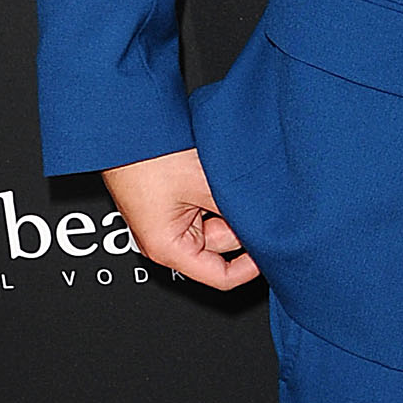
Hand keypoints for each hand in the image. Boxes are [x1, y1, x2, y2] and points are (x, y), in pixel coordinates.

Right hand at [103, 147, 259, 291]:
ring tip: (229, 181)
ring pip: (218, 223)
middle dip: (240, 223)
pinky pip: (207, 205)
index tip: (273, 248)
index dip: (252, 266)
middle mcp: (168, 239)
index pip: (222, 277)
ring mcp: (172, 221)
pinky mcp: (175, 202)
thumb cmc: (148, 156)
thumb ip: (239, 210)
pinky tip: (222, 176)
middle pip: (223, 246)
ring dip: (229, 205)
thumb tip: (270, 220)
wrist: (128, 125)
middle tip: (249, 198)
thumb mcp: (205, 186)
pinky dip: (218, 194)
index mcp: (169, 249)